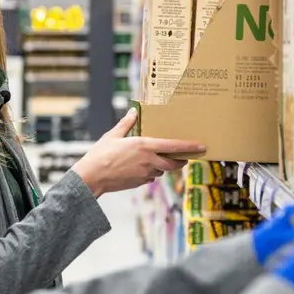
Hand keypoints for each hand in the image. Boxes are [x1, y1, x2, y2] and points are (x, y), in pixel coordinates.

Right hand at [72, 109, 203, 197]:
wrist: (92, 178)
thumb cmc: (101, 155)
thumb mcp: (113, 135)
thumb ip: (126, 123)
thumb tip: (133, 111)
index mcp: (144, 146)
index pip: (173, 146)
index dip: (189, 147)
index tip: (201, 146)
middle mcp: (149, 161)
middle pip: (173, 163)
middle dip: (181, 160)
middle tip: (186, 156)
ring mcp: (145, 174)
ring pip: (162, 170)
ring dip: (165, 166)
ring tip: (161, 159)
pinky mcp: (139, 182)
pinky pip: (151, 177)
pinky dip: (152, 172)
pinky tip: (143, 167)